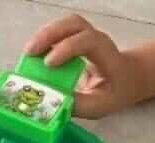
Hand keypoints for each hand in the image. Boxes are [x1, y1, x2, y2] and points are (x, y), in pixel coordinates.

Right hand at [23, 14, 142, 118]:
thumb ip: (78, 105)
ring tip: (27, 54)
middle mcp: (95, 39)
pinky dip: (43, 41)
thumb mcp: (99, 106)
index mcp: (105, 54)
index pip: (87, 41)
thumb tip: (54, 104)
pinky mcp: (73, 40)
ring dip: (43, 36)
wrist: (127, 78)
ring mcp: (84, 36)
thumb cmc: (114, 92)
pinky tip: (32, 54)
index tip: (48, 64)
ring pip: (64, 25)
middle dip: (49, 35)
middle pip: (74, 24)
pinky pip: (58, 33)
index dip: (66, 48)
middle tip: (30, 53)